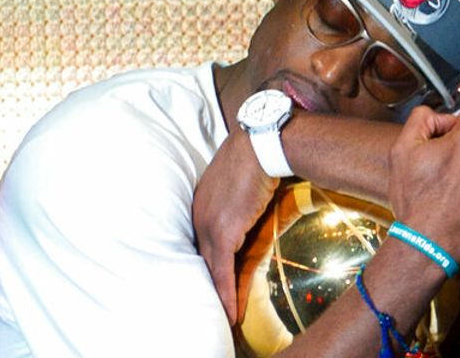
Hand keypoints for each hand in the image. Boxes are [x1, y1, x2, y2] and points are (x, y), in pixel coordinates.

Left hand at [192, 131, 279, 325]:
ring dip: (217, 295)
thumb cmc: (256, 155)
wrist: (260, 144)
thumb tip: (252, 206)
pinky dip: (225, 293)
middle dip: (208, 283)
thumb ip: (242, 200)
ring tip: (223, 316)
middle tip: (214, 305)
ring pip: (209, 269)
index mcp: (202, 203)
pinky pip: (221, 271)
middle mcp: (199, 216)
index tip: (214, 279)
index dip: (209, 263)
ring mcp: (208, 225)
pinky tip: (230, 311)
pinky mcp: (222, 233)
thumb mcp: (243, 180)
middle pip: (202, 258)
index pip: (203, 240)